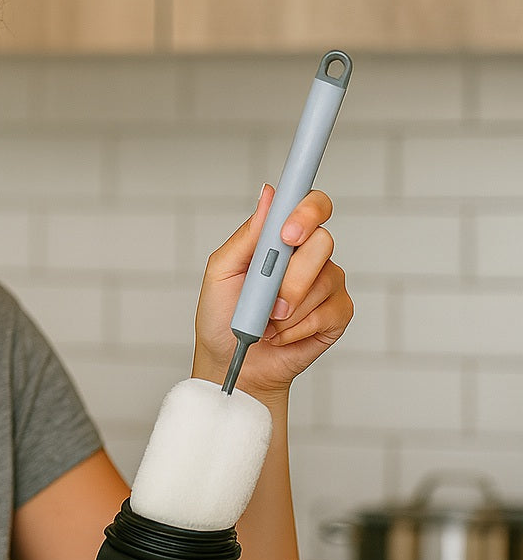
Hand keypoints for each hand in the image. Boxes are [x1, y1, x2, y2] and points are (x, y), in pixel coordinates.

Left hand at [192, 184, 352, 400]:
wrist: (232, 364)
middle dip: (293, 276)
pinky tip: (281, 335)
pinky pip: (327, 312)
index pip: (311, 206)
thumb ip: (247, 235)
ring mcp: (326, 283)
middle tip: (271, 300)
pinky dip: (297, 329)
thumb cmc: (222, 317)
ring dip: (287, 310)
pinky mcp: (337, 313)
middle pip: (322, 242)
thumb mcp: (221, 273)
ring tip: (266, 322)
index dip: (307, 211)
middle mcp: (308, 256)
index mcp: (281, 239)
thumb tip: (268, 195)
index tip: (288, 233)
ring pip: (324, 281)